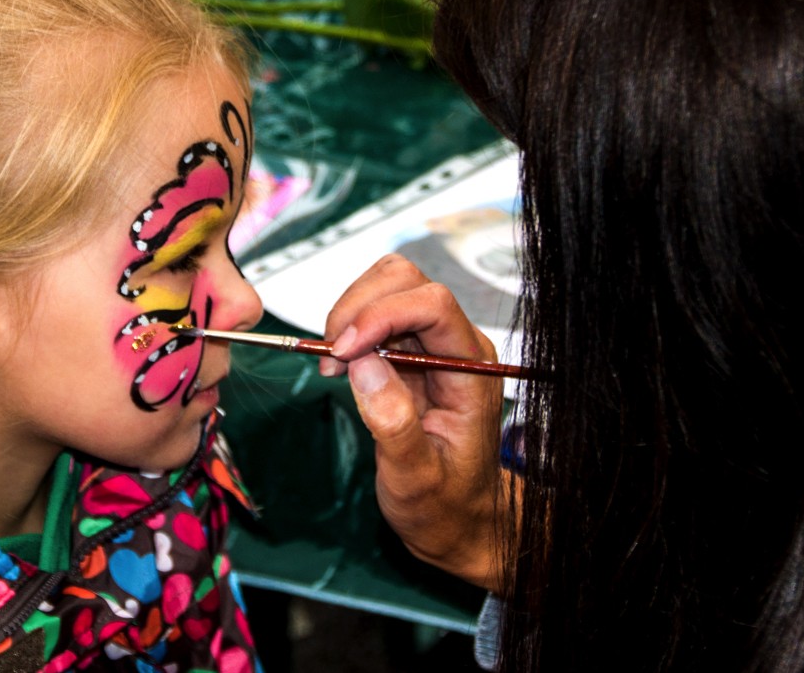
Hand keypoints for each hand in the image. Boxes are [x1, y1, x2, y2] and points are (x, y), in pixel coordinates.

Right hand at [322, 254, 509, 590]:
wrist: (457, 520)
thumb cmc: (444, 507)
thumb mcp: (416, 480)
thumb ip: (393, 423)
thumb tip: (363, 364)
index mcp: (472, 369)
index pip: (433, 305)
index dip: (381, 314)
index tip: (341, 350)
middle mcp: (457, 345)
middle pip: (407, 282)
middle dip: (360, 306)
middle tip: (331, 356)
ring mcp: (433, 344)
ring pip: (388, 288)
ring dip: (350, 314)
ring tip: (333, 362)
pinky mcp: (410, 350)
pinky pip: (375, 314)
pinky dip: (348, 328)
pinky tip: (339, 366)